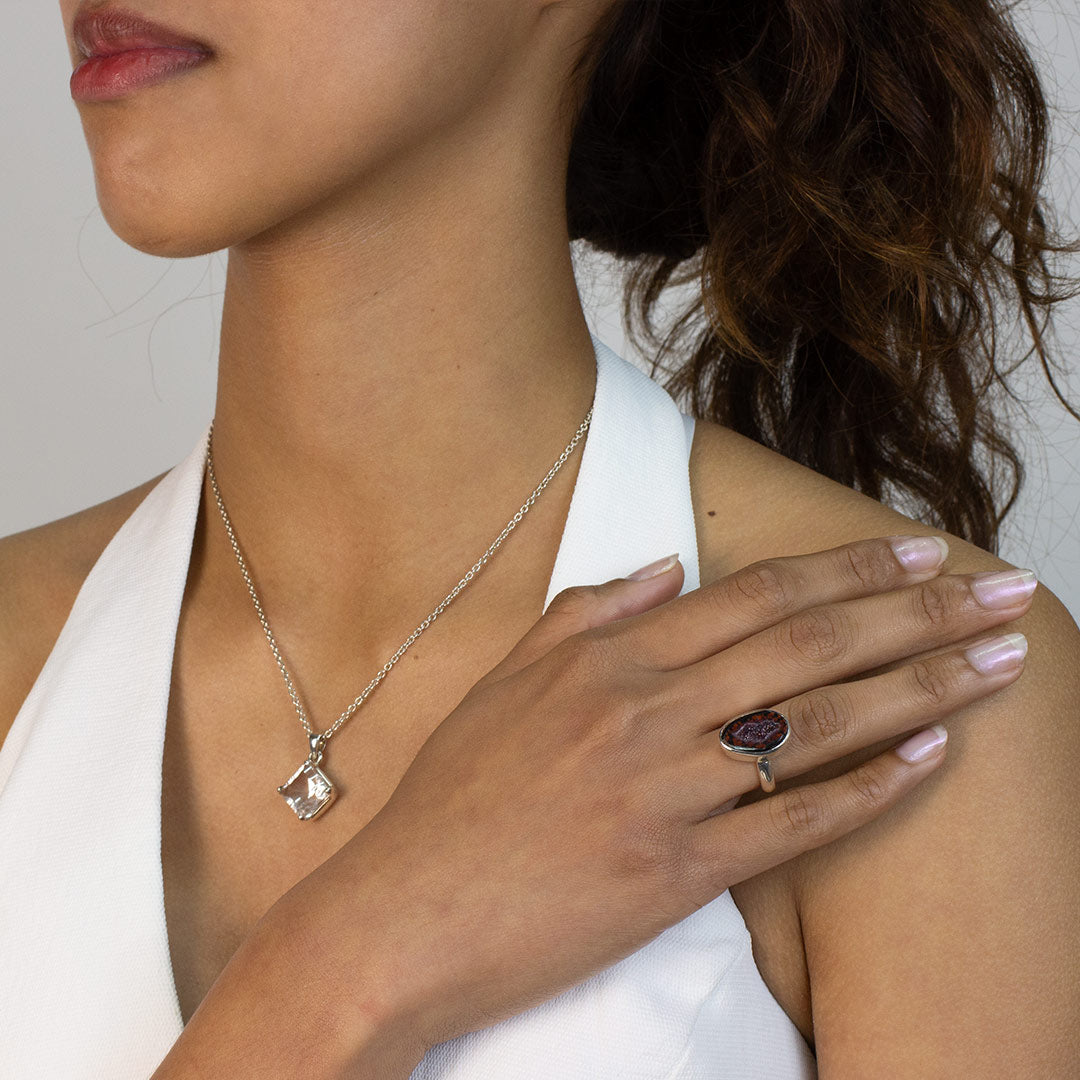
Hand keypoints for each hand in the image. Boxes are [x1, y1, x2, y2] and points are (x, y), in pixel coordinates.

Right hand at [274, 535, 1033, 1056]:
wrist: (407, 911)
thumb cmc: (453, 795)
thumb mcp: (506, 679)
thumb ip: (588, 611)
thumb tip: (672, 568)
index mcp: (608, 657)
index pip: (757, 593)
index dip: (849, 567)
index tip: (920, 548)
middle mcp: (645, 709)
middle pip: (810, 643)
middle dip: (918, 608)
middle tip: (998, 589)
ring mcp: (665, 791)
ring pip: (820, 724)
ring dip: (922, 687)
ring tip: (995, 664)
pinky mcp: (675, 873)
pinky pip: (793, 825)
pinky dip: (867, 790)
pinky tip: (927, 760)